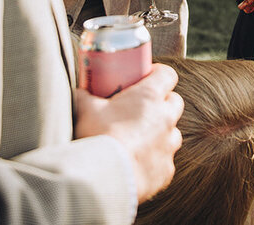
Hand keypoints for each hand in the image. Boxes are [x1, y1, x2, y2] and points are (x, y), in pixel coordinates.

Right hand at [74, 64, 183, 201]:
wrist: (105, 179)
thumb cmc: (98, 138)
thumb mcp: (86, 110)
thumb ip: (84, 97)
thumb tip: (79, 92)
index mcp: (150, 97)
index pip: (167, 75)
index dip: (158, 74)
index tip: (147, 77)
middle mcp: (166, 118)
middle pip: (174, 102)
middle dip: (162, 103)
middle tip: (141, 108)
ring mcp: (168, 145)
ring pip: (172, 133)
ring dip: (160, 133)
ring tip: (139, 138)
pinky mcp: (166, 170)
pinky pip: (165, 161)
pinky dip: (154, 160)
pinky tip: (137, 163)